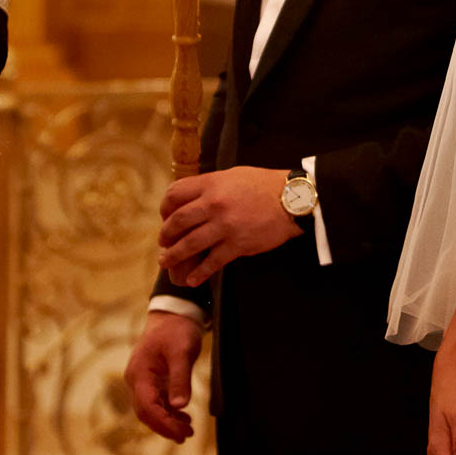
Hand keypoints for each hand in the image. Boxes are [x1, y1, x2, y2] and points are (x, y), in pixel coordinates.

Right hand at [124, 309, 203, 442]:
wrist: (173, 313)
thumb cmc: (176, 329)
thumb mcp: (182, 352)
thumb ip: (180, 378)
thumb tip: (180, 406)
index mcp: (139, 373)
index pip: (146, 407)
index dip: (163, 423)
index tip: (181, 433)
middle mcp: (136, 379)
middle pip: (145, 412)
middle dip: (164, 427)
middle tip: (186, 436)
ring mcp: (142, 380)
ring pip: (150, 409)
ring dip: (166, 422)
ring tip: (187, 430)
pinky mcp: (151, 380)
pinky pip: (155, 402)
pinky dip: (167, 412)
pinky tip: (182, 417)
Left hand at [156, 167, 300, 287]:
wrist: (292, 199)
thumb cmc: (264, 185)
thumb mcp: (233, 175)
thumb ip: (212, 185)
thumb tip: (194, 198)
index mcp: (211, 184)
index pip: (175, 194)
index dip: (165, 207)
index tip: (165, 217)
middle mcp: (214, 204)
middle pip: (177, 221)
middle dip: (166, 235)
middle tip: (163, 242)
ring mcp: (225, 226)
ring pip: (190, 244)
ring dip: (174, 255)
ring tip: (166, 262)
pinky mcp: (237, 244)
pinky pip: (212, 262)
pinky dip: (200, 272)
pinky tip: (192, 279)